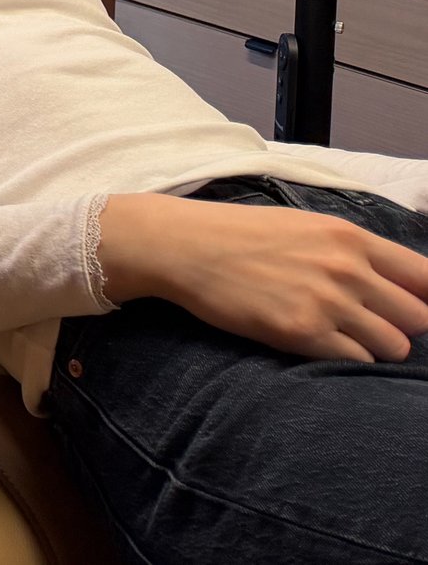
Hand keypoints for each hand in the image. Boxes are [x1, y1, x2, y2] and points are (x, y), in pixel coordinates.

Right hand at [98, 192, 427, 360]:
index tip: (410, 309)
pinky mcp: (302, 333)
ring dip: (375, 347)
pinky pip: (356, 362)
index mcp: (349, 237)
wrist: (185, 246)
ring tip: (342, 336)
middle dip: (400, 325)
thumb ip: (353, 251)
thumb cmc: (242, 234)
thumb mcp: (304, 226)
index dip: (425, 299)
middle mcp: (346, 269)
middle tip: (369, 324)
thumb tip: (397, 283)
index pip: (426, 278)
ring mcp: (326, 302)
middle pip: (418, 318)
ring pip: (394, 346)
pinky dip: (346, 359)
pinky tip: (319, 343)